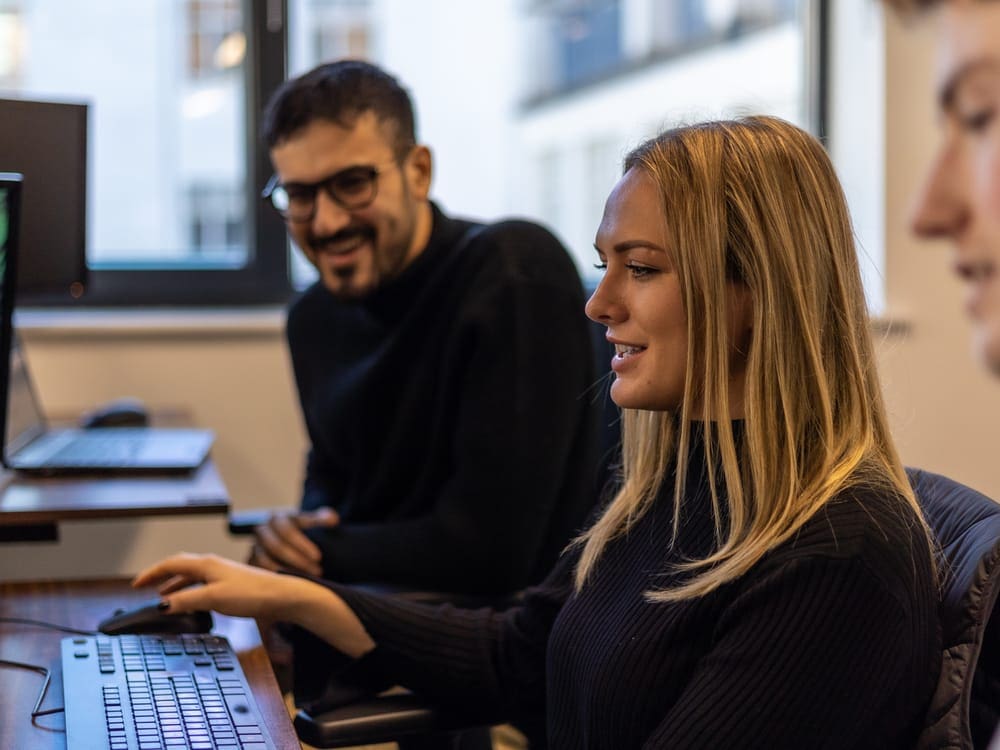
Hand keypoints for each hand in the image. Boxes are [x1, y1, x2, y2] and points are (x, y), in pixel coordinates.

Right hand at [134, 553, 316, 620]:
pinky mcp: (230, 583)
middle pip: (179, 566)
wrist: (281, 596)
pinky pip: (201, 583)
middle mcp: (212, 565)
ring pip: (190, 575)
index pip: (171, 563)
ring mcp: (222, 573)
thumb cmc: (252, 593)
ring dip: (174, 584)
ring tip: (161, 596)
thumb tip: (162, 605)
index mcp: (205, 564)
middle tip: (143, 587)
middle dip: (159, 576)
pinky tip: (190, 600)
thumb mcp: (213, 598)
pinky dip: (189, 590)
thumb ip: (186, 601)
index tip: (136, 584)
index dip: (151, 573)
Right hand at [250, 506, 339, 576]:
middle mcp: (262, 531)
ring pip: (265, 562)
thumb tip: (333, 520)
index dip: (303, 544)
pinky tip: (292, 586)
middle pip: (277, 547)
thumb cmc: (304, 530)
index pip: (288, 530)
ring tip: (307, 580)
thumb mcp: (314, 520)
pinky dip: (276, 581)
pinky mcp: (251, 563)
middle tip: (317, 571)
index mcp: (277, 518)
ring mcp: (255, 547)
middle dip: (298, 561)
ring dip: (287, 572)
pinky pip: (258, 574)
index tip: (319, 557)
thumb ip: (324, 517)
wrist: (288, 542)